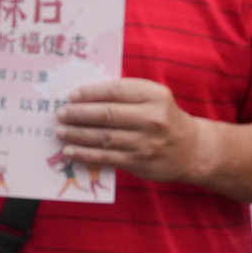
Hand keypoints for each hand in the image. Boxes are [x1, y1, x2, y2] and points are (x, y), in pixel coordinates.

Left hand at [55, 78, 215, 183]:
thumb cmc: (164, 118)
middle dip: (79, 113)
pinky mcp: (139, 162)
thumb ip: (126, 93)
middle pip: (107, 114)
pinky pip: (106, 157)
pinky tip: (70, 151)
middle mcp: (152, 118)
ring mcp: (146, 142)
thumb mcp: (153, 98)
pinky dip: (84, 154)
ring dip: (77, 134)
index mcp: (155, 95)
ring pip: (103, 137)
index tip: (71, 95)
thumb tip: (84, 94)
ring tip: (60, 130)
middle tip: (60, 113)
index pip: (116, 90)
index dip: (90, 92)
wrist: (191, 149)